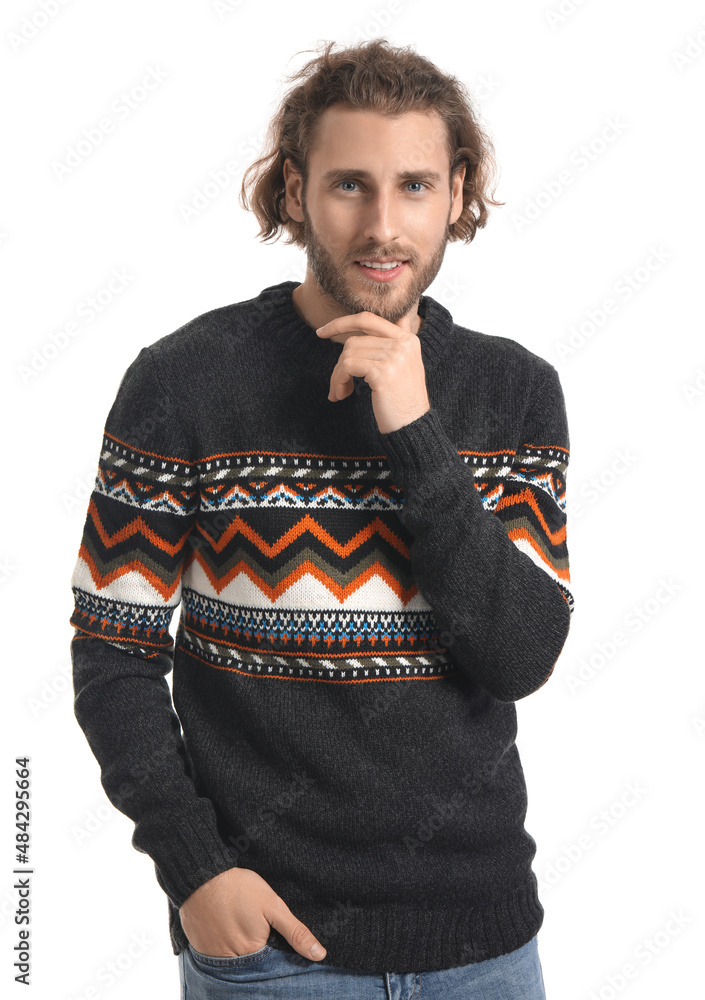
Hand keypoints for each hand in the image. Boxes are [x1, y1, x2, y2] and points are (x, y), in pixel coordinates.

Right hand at [179, 867, 325, 961]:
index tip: (271, 933)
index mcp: (253, 953)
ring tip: (239, 925)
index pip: (271, 963)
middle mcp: (232, 962)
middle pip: (252, 963)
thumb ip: (296, 932)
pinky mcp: (201, 950)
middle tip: (251, 924)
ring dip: (239, 949)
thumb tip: (319, 955)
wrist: (201, 876)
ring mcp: (213, 958)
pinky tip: (225, 927)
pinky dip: (222, 945)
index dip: (275, 948)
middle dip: (257, 949)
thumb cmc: (238, 888)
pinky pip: (216, 956)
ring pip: (234, 960)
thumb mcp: (273, 906)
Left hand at [316, 311, 430, 433]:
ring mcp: (394, 356)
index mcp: (408, 339)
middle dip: (339, 362)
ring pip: (347, 354)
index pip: (368, 319)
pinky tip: (342, 395)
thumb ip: (398, 342)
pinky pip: (347, 367)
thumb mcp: (406, 365)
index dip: (342, 322)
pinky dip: (338, 380)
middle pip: (354, 340)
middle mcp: (403, 343)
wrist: (414, 426)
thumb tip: (399, 317)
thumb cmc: (404, 401)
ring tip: (341, 392)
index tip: (322, 332)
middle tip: (336, 383)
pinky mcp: (383, 371)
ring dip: (338, 375)